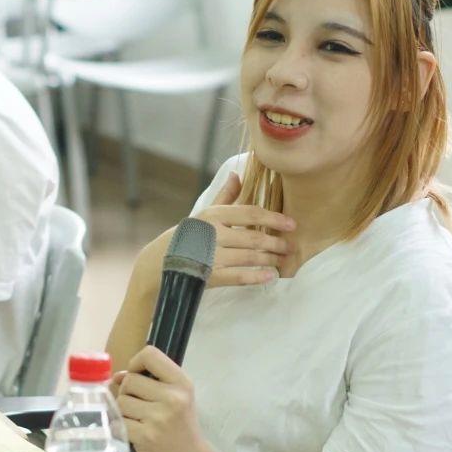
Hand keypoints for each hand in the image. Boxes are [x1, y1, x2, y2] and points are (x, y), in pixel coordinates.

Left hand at [113, 346, 214, 451]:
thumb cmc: (182, 428)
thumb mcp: (176, 398)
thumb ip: (148, 382)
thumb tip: (117, 376)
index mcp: (182, 382)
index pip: (149, 354)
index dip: (136, 364)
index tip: (138, 377)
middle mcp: (173, 397)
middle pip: (129, 380)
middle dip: (128, 393)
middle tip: (141, 407)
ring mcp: (159, 417)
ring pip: (121, 401)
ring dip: (124, 411)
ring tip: (140, 421)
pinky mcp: (146, 436)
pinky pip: (119, 422)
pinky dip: (122, 428)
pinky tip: (136, 434)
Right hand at [194, 171, 295, 286]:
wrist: (160, 262)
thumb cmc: (188, 236)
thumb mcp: (204, 213)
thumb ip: (225, 196)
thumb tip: (237, 174)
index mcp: (213, 215)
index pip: (249, 213)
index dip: (273, 218)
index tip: (292, 224)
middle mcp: (212, 234)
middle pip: (253, 237)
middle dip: (276, 243)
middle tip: (291, 247)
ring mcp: (211, 256)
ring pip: (249, 257)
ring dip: (270, 259)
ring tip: (283, 261)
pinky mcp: (209, 276)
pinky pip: (238, 277)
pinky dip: (256, 277)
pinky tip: (269, 276)